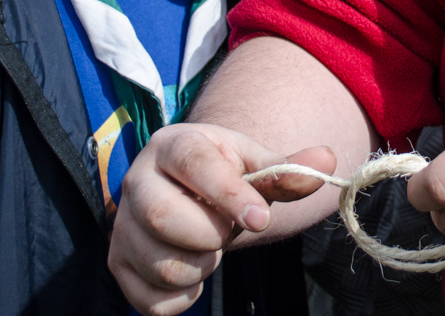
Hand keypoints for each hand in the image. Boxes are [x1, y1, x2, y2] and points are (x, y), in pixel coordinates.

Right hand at [108, 122, 335, 315]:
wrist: (189, 193)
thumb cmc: (226, 176)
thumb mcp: (255, 165)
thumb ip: (288, 169)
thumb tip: (327, 159)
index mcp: (172, 145)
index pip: (194, 164)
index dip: (230, 195)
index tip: (261, 219)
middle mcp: (135, 180)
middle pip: (165, 217)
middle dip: (212, 235)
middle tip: (227, 232)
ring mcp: (122, 226)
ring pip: (161, 264)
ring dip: (202, 267)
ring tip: (209, 248)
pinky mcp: (117, 264)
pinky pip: (151, 301)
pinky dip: (183, 297)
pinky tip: (192, 272)